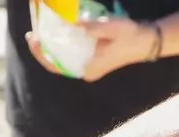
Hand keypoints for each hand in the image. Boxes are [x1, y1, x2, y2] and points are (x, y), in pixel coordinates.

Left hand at [25, 17, 156, 81]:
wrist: (147, 41)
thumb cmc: (131, 36)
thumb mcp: (115, 28)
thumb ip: (96, 28)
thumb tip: (76, 24)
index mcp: (88, 69)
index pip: (59, 66)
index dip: (43, 54)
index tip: (35, 40)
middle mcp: (85, 70)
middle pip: (57, 64)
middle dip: (42, 50)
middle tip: (32, 34)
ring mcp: (87, 65)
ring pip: (62, 59)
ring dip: (50, 47)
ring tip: (39, 32)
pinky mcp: (90, 58)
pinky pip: (69, 54)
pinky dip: (60, 44)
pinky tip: (55, 32)